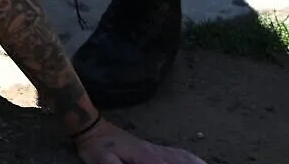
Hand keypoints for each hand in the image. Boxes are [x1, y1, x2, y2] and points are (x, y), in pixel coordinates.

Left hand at [74, 118, 205, 163]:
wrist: (93, 128)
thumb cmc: (97, 148)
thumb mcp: (103, 161)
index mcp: (146, 157)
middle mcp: (155, 151)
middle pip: (181, 161)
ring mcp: (155, 148)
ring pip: (181, 156)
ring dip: (195, 162)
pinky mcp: (152, 148)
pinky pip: (176, 152)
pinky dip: (189, 157)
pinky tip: (195, 160)